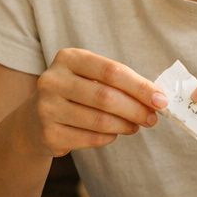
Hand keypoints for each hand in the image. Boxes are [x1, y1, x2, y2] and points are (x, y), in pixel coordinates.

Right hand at [29, 48, 165, 157]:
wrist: (34, 120)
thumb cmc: (75, 94)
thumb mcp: (90, 78)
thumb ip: (120, 83)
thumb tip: (157, 99)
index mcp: (68, 58)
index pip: (111, 71)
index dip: (139, 86)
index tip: (161, 100)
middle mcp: (52, 80)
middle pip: (106, 97)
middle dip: (136, 109)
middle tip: (153, 118)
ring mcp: (47, 108)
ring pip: (99, 120)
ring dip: (125, 125)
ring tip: (136, 126)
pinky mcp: (48, 134)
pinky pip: (90, 138)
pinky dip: (109, 137)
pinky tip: (114, 133)